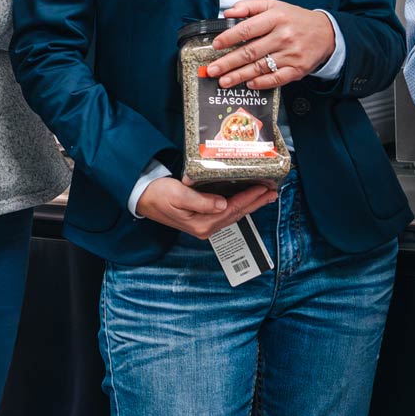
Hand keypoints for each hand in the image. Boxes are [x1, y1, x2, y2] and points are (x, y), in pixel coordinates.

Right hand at [135, 178, 279, 238]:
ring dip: (250, 204)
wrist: (142, 198)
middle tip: (272, 193)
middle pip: (236, 214)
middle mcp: (205, 227)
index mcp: (201, 223)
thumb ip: (201, 201)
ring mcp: (204, 225)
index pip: (232, 209)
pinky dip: (238, 205)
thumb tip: (222, 205)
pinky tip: (245, 200)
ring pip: (233, 214)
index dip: (249, 198)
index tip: (263, 188)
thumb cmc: (158, 194)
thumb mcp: (178, 195)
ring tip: (265, 196)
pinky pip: (226, 213)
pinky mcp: (202, 219)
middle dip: (255, 203)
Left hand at [201, 0, 335, 88]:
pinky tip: (248, 84)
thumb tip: (228, 12)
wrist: (326, 33)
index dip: (229, 38)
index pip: (248, 29)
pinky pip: (276, 79)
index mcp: (276, 18)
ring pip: (261, 67)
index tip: (216, 45)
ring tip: (224, 81)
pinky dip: (261, 83)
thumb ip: (250, 6)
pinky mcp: (298, 69)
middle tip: (213, 70)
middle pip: (251, 52)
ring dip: (240, 76)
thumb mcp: (274, 5)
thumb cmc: (295, 19)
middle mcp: (284, 36)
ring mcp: (291, 54)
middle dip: (229, 63)